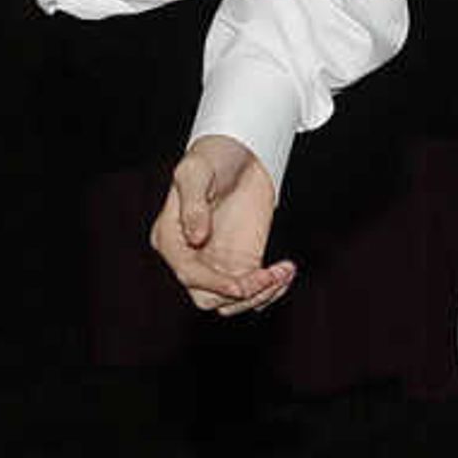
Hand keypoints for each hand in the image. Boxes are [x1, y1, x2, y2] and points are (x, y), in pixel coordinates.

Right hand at [150, 133, 294, 314]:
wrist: (237, 154)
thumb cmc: (211, 158)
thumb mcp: (196, 172)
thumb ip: (193, 205)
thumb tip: (195, 238)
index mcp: (170, 240)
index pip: (188, 274)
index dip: (216, 284)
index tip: (243, 285)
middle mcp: (190, 259)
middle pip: (208, 298)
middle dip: (240, 295)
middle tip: (270, 276)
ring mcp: (216, 264)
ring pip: (232, 302)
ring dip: (260, 296)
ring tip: (284, 272)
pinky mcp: (241, 263)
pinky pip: (252, 292)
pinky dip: (271, 290)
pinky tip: (286, 272)